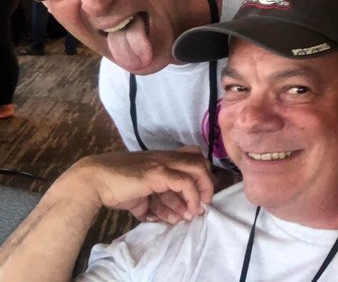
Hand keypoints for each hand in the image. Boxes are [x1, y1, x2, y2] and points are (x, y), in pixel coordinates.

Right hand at [56, 146, 214, 221]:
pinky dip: (191, 198)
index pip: (191, 158)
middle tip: (203, 203)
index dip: (200, 176)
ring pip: (196, 170)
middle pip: (199, 161)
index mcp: (161, 159)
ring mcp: (162, 163)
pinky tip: (184, 212)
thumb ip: (151, 203)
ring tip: (193, 214)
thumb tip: (158, 217)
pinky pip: (184, 183)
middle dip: (205, 183)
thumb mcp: (139, 194)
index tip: (199, 197)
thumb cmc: (113, 187)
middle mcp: (165, 158)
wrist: (93, 182)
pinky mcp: (157, 173)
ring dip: (199, 195)